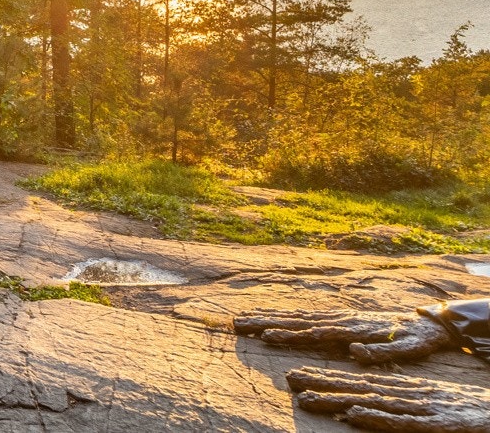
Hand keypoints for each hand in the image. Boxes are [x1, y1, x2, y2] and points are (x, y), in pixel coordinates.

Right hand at [235, 309, 455, 363]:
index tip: (265, 336)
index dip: (289, 334)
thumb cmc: (417, 340)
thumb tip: (352, 349)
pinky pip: (306, 316)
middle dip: (265, 321)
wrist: (426, 321)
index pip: (314, 331)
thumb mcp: (407, 349)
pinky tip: (272, 319)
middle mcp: (339, 318)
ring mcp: (337, 315)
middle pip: (296, 320)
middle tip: (238, 322)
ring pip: (297, 316)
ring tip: (244, 318)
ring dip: (268, 317)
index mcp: (352, 327)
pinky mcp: (338, 317)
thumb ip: (380, 350)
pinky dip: (285, 316)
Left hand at [287, 366, 489, 431]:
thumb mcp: (429, 408)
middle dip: (322, 383)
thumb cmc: (467, 413)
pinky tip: (354, 415)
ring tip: (306, 396)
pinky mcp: (442, 424)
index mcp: (407, 391)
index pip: (359, 384)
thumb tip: (356, 410)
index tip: (295, 376)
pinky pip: (405, 422)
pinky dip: (379, 418)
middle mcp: (410, 397)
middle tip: (288, 378)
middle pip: (359, 389)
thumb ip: (396, 408)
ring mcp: (424, 410)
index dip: (326, 379)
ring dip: (339, 398)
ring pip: (374, 402)